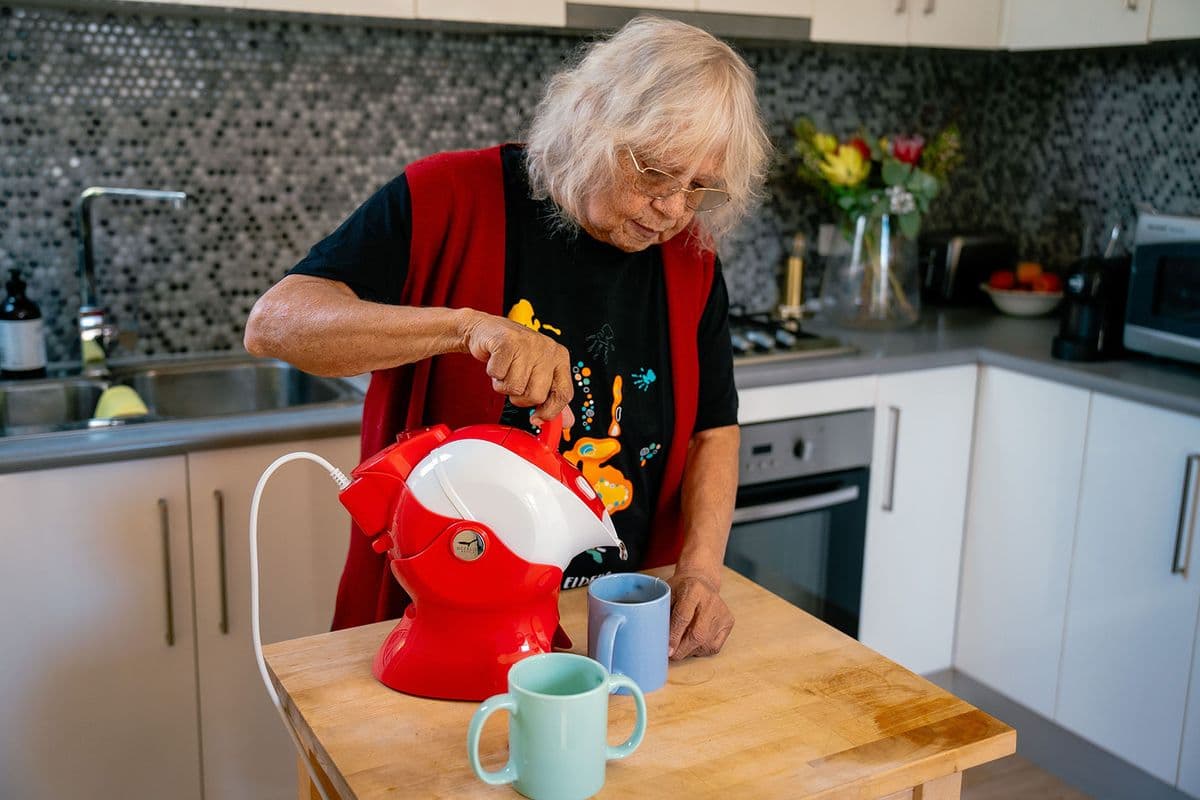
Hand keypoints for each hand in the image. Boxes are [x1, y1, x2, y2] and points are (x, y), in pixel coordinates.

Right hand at [463, 313, 574, 427]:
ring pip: (515, 388)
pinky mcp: (507, 342)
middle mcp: (547, 349)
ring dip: (504, 384)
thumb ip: (552, 397)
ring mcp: (528, 344)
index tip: (537, 418)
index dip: (550, 412)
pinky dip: (494, 374)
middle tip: (515, 381)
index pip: (564, 394)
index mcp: (560, 357)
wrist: (488, 331)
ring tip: (505, 370)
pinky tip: (497, 362)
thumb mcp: (537, 373)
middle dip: (520, 397)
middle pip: (536, 396)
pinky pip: (499, 375)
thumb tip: (567, 421)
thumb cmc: (513, 353)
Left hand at [666, 570, 733, 659]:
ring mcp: (722, 612)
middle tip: (670, 655)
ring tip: (680, 645)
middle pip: (697, 634)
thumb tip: (657, 640)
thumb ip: (663, 614)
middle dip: (682, 649)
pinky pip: (714, 647)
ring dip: (689, 651)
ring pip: (705, 643)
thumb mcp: (668, 594)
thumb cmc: (681, 590)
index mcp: (693, 589)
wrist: (702, 581)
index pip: (683, 616)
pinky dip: (701, 650)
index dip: (674, 635)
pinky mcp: (728, 622)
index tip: (666, 649)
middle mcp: (711, 600)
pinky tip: (693, 644)